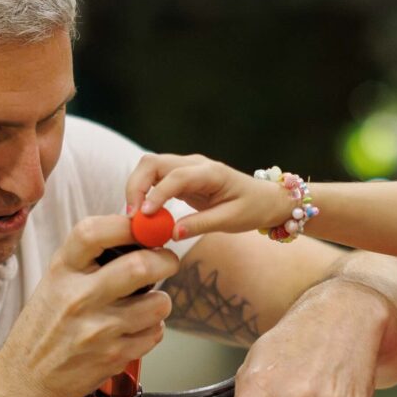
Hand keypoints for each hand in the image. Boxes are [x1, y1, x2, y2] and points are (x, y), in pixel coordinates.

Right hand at [0, 215, 177, 396]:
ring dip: (161, 301)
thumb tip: (138, 234)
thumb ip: (89, 259)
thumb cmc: (44, 327)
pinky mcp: (114, 356)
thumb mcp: (55, 282)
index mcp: (62, 271)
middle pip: (140, 266)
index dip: (129, 225)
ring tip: (148, 303)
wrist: (26, 377)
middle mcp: (79, 298)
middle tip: (167, 262)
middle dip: (165, 260)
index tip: (145, 228)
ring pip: (158, 303)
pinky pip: (155, 333)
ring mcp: (98, 329)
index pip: (96, 232)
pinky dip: (152, 328)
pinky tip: (134, 329)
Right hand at [127, 154, 295, 237]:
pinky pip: (155, 179)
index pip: (175, 176)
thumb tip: (172, 233)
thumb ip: (201, 225)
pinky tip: (143, 214)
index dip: (156, 194)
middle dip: (136, 186)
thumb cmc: (252, 208)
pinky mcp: (181, 177)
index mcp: (211, 172)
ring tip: (135, 217)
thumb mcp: (231, 220)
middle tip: (132, 216)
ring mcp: (186, 168)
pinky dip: (144, 192)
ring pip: (149, 167)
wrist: (265, 199)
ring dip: (136, 188)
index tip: (144, 215)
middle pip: (152, 163)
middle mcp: (194, 164)